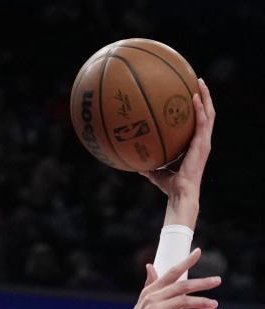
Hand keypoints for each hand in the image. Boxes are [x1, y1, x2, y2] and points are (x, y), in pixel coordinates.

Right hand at [121, 247, 219, 308]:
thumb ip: (150, 285)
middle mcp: (152, 298)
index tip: (198, 252)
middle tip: (217, 280)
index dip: (185, 262)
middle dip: (202, 283)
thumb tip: (150, 266)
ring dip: (203, 302)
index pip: (171, 273)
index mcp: (149, 292)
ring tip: (215, 304)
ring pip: (186, 300)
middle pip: (182, 285)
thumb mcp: (142, 305)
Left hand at [140, 80, 213, 219]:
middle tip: (198, 80)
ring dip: (205, 96)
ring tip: (199, 82)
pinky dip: (199, 108)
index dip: (198, 108)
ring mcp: (204, 142)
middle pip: (207, 112)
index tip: (191, 94)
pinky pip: (201, 122)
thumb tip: (134, 164)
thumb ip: (148, 166)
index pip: (199, 123)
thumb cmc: (171, 186)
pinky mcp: (202, 144)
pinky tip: (194, 96)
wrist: (180, 193)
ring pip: (209, 113)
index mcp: (195, 145)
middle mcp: (202, 141)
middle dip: (204, 95)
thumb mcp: (156, 173)